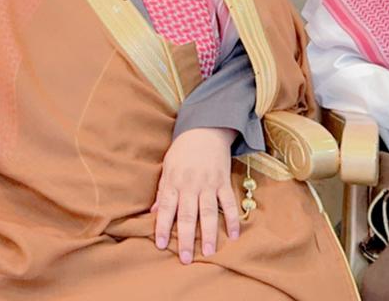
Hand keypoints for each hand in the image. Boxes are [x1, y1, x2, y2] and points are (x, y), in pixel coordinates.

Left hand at [152, 127, 239, 263]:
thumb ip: (162, 190)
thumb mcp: (167, 167)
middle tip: (186, 259)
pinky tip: (234, 235)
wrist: (205, 129)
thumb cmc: (182, 150)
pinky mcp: (224, 182)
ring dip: (209, 234)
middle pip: (188, 215)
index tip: (160, 245)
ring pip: (209, 212)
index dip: (162, 227)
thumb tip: (154, 212)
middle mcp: (190, 185)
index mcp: (174, 182)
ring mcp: (209, 184)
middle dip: (186, 238)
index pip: (166, 208)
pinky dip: (232, 219)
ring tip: (209, 252)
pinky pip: (229, 203)